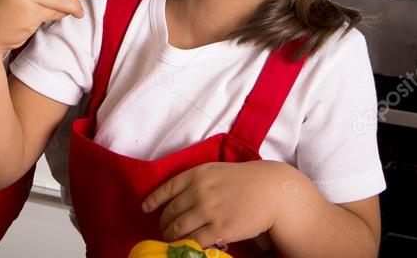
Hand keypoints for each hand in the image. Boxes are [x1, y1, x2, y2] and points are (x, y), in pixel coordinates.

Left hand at [142, 161, 290, 248]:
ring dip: (171, 237)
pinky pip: (195, 241)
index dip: (153, 200)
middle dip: (164, 224)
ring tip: (172, 240)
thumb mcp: (217, 171)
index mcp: (197, 174)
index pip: (166, 189)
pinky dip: (187, 245)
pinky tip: (187, 246)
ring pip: (178, 229)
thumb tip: (179, 198)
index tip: (145, 208)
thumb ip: (197, 181)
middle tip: (165, 229)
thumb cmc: (245, 179)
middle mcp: (198, 192)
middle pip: (170, 212)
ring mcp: (208, 211)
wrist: (271, 190)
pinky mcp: (219, 229)